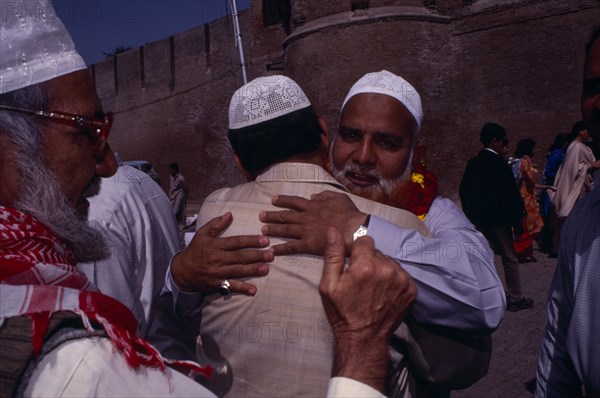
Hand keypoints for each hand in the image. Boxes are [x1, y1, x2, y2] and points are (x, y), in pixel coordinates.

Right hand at [171, 212, 273, 294]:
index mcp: (215, 245)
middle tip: (271, 255)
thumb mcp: (202, 234)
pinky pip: (230, 286)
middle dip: (256, 256)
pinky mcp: (216, 284)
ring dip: (252, 270)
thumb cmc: (195, 250)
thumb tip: (230, 214)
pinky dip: (242, 288)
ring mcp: (217, 272)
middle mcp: (217, 258)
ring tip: (266, 269)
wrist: (181, 271)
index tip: (265, 240)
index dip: (251, 241)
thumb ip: (216, 224)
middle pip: (239, 256)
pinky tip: (253, 290)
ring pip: (237, 270)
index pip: (236, 242)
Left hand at [260, 191, 367, 256]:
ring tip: (263, 230)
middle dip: (272, 215)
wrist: (353, 229)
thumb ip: (324, 195)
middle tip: (261, 216)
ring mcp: (305, 231)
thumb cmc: (348, 213)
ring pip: (285, 230)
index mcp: (312, 206)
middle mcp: (305, 218)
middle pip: (285, 216)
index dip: (282, 200)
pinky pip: (291, 247)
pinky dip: (281, 249)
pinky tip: (272, 250)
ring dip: (273, 230)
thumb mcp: (337, 197)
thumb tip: (312, 196)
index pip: (293, 201)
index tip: (273, 200)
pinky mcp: (307, 245)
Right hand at [320, 227, 416, 392]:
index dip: (357, 251)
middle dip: (369, 261)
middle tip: (361, 280)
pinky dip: (393, 280)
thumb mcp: (328, 284)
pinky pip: (401, 273)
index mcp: (365, 266)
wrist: (364, 339)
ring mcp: (402, 280)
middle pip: (377, 252)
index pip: (365, 240)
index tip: (353, 265)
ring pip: (390, 262)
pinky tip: (384, 293)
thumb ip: (332, 254)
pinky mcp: (411, 289)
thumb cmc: (342, 313)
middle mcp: (387, 270)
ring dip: (382, 270)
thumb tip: (333, 230)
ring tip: (373, 288)